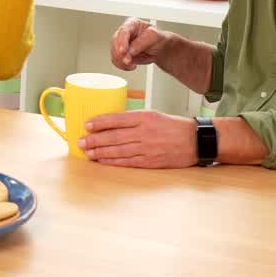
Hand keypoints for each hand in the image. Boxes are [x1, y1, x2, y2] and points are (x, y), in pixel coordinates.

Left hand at [79, 110, 198, 167]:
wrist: (194, 141)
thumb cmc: (173, 126)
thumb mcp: (154, 115)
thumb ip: (134, 119)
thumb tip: (111, 123)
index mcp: (144, 117)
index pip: (116, 119)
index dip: (100, 122)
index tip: (87, 125)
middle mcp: (144, 132)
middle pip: (113, 136)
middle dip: (94, 139)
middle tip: (80, 141)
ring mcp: (146, 148)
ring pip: (118, 150)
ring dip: (100, 152)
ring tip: (87, 152)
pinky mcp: (150, 161)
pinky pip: (127, 161)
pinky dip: (113, 161)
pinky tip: (102, 161)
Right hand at [110, 17, 168, 70]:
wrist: (160, 48)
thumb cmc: (157, 39)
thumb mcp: (154, 37)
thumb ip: (141, 42)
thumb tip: (130, 51)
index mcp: (132, 23)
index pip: (123, 31)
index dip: (122, 41)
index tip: (123, 51)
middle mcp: (124, 33)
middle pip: (115, 42)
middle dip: (120, 54)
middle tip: (127, 61)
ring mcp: (121, 44)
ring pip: (114, 53)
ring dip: (121, 61)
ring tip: (131, 65)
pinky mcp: (121, 54)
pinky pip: (117, 61)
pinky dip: (122, 66)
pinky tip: (131, 66)